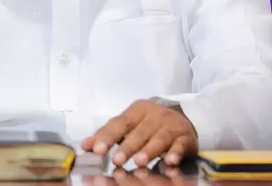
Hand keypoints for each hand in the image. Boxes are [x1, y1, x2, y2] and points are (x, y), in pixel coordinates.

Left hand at [81, 100, 197, 167]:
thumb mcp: (131, 124)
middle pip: (139, 131)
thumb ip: (109, 134)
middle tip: (116, 160)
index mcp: (138, 109)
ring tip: (138, 162)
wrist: (182, 119)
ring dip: (148, 150)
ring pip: (159, 138)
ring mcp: (171, 125)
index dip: (108, 135)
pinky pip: (179, 145)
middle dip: (127, 146)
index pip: (120, 122)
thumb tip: (86, 145)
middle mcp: (155, 114)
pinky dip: (175, 153)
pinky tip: (170, 162)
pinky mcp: (185, 137)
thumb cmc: (150, 124)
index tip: (96, 149)